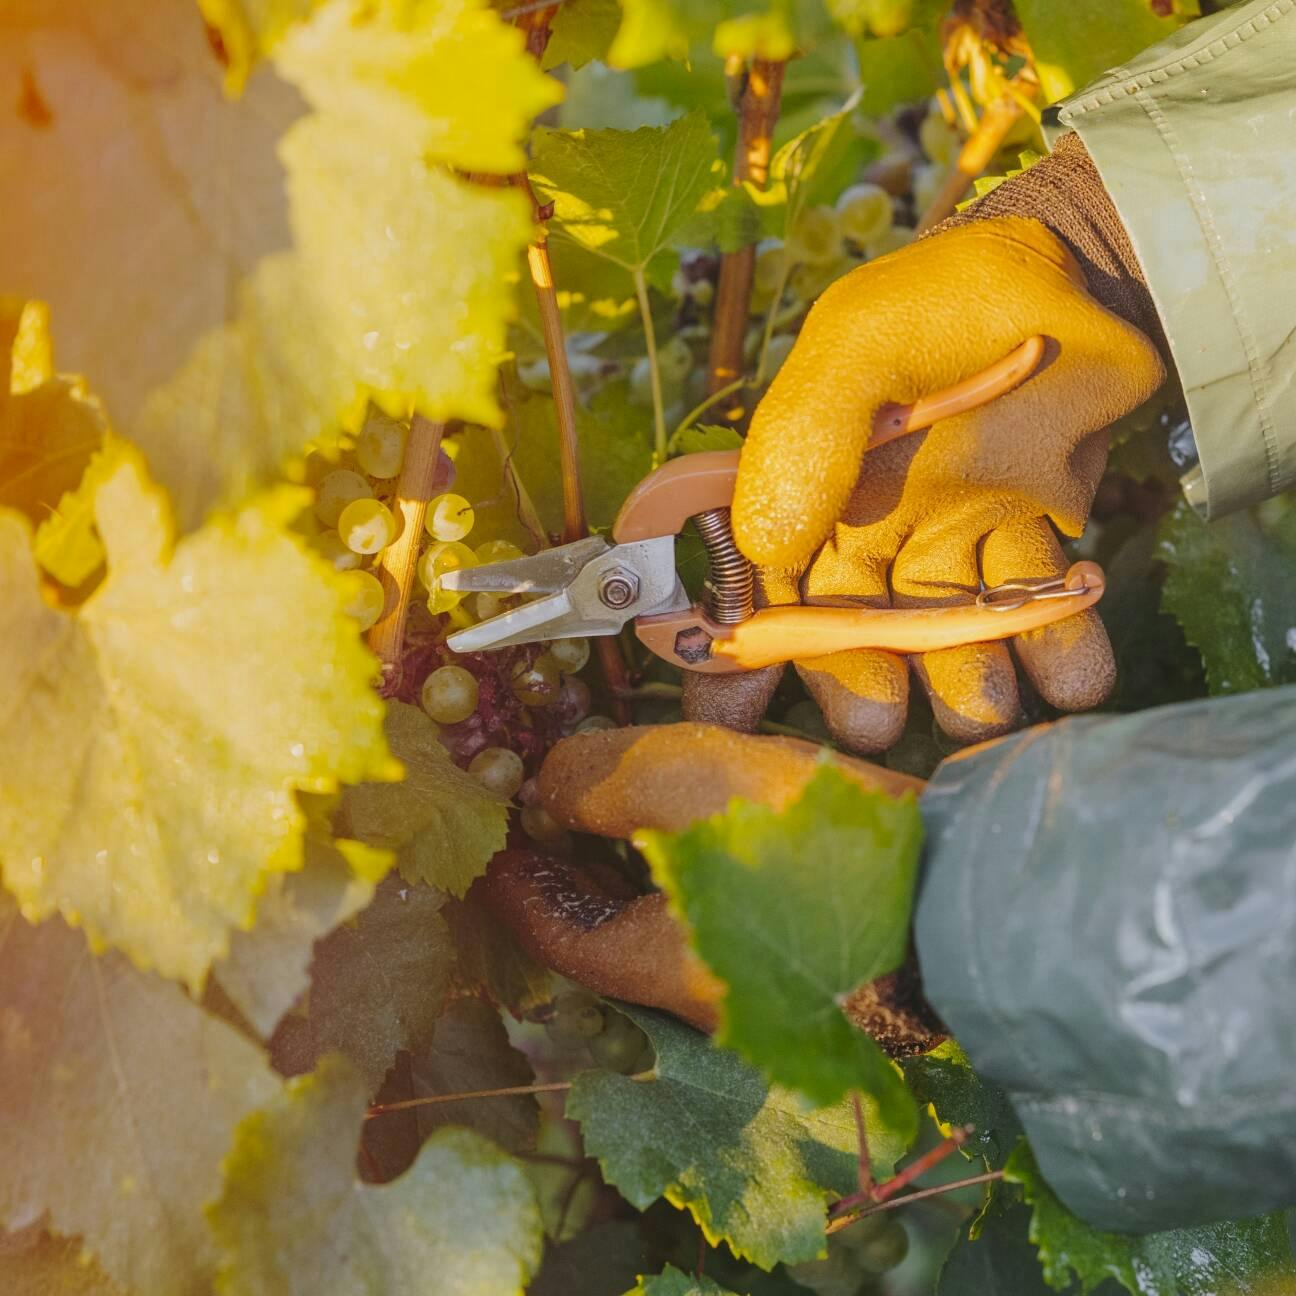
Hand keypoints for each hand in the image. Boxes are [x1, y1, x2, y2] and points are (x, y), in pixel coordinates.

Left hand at [481, 723, 924, 1034]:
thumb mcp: (687, 782)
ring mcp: (754, 978)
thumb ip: (598, 778)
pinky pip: (711, 910)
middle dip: (564, 870)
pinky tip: (689, 819)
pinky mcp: (799, 951)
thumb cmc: (812, 841)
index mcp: (657, 967)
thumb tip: (542, 788)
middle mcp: (699, 993)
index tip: (485, 837)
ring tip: (602, 801)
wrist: (966, 888)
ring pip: (658, 919)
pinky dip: (680, 865)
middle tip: (538, 809)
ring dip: (621, 863)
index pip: (552, 934)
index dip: (509, 880)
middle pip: (602, 932)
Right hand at [685, 138, 1165, 752]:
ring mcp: (954, 536)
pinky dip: (1059, 646)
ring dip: (965, 681)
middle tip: (876, 724)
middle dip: (863, 684)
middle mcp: (874, 530)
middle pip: (856, 631)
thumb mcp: (855, 348)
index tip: (735, 707)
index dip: (743, 652)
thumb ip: (805, 437)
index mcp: (812, 495)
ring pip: (949, 633)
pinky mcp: (1032, 533)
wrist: (1068, 265)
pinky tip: (1073, 675)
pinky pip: (1041, 604)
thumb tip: (766, 549)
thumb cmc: (939, 302)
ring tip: (989, 711)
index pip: (764, 588)